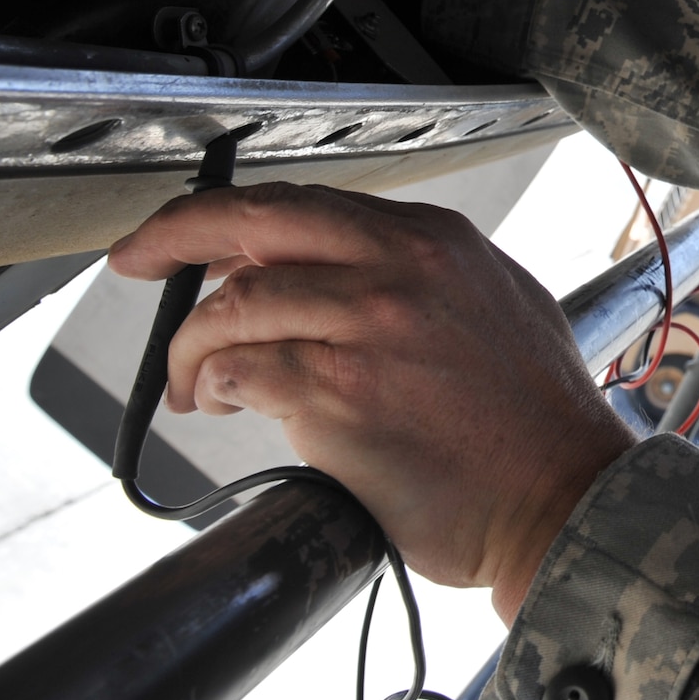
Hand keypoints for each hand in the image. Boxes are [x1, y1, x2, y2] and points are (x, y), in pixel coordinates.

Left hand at [106, 182, 634, 621]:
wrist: (561, 495)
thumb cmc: (533, 421)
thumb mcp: (495, 304)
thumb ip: (417, 276)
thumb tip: (324, 270)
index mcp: (437, 241)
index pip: (307, 204)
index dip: (231, 219)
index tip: (190, 237)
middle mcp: (401, 269)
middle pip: (256, 223)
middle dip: (175, 234)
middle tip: (137, 259)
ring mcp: (368, 328)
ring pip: (234, 305)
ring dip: (193, 346)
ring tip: (195, 383)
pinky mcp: (339, 394)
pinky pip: (241, 372)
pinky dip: (212, 386)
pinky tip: (220, 403)